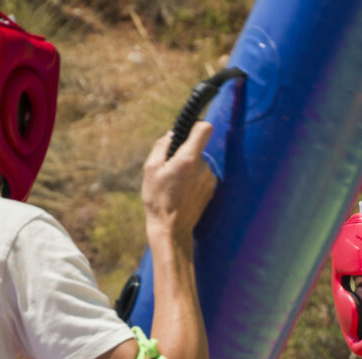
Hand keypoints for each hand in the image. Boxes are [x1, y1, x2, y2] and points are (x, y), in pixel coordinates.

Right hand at [141, 122, 216, 244]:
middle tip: (169, 169)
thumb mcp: (150, 169)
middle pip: (197, 148)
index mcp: (188, 159)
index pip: (204, 129)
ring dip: (188, 168)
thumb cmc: (158, 199)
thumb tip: (171, 135)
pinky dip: (192, 179)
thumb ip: (161, 147)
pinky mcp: (211, 190)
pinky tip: (181, 192)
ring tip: (174, 184)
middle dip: (184, 153)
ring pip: (198, 163)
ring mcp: (210, 179)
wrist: (172, 229)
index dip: (196, 126)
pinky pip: (201, 176)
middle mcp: (203, 167)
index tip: (187, 131)